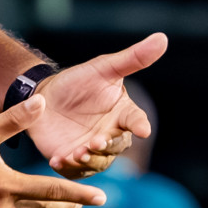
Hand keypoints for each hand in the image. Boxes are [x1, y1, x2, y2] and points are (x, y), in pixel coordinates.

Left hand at [27, 32, 168, 178]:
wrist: (44, 95)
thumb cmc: (78, 81)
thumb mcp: (103, 67)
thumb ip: (133, 58)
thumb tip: (163, 37)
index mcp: (123, 114)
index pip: (135, 120)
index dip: (138, 125)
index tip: (142, 128)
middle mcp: (112, 135)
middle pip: (116, 145)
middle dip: (107, 145)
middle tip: (95, 142)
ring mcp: (93, 150)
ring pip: (97, 161)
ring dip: (88, 159)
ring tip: (75, 153)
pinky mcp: (72, 159)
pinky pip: (74, 169)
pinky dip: (67, 167)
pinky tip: (57, 160)